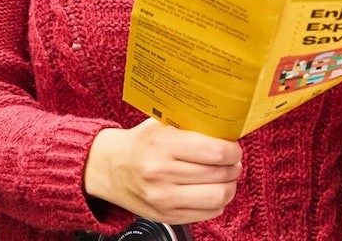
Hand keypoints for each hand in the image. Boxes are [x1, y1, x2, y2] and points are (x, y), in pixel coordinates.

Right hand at [83, 118, 241, 225]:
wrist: (108, 168)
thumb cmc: (138, 144)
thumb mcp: (160, 124)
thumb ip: (189, 124)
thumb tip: (224, 127)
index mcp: (162, 144)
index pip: (215, 152)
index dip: (232, 151)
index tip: (234, 148)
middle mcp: (162, 173)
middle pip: (219, 175)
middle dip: (233, 167)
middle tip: (233, 161)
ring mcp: (164, 198)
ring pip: (217, 197)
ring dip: (229, 186)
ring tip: (226, 177)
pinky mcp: (166, 216)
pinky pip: (207, 214)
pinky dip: (217, 202)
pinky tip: (212, 191)